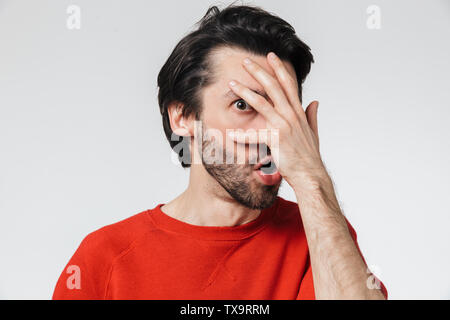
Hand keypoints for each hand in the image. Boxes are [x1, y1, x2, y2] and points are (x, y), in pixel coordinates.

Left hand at [227, 52, 327, 189]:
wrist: (311, 175)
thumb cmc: (309, 156)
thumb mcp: (313, 133)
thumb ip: (312, 116)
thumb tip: (314, 102)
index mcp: (299, 112)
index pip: (289, 84)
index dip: (280, 68)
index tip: (272, 56)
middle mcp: (292, 115)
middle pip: (274, 87)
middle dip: (259, 72)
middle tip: (245, 61)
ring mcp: (284, 126)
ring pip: (262, 103)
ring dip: (246, 91)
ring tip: (232, 83)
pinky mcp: (277, 140)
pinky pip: (255, 134)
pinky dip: (241, 134)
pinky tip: (229, 133)